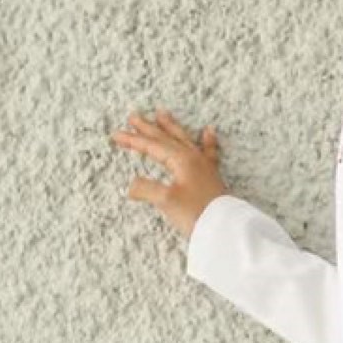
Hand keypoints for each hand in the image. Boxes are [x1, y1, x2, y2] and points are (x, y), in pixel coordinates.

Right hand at [109, 107, 226, 240]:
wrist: (226, 229)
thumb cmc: (197, 214)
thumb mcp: (167, 201)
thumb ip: (147, 190)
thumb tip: (131, 187)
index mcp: (180, 160)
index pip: (152, 146)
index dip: (133, 140)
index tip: (116, 135)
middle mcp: (193, 158)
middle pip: (166, 138)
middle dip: (148, 128)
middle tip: (134, 116)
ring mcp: (204, 166)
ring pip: (184, 139)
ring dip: (171, 127)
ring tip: (162, 114)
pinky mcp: (212, 177)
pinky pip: (209, 152)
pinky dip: (208, 141)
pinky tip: (208, 131)